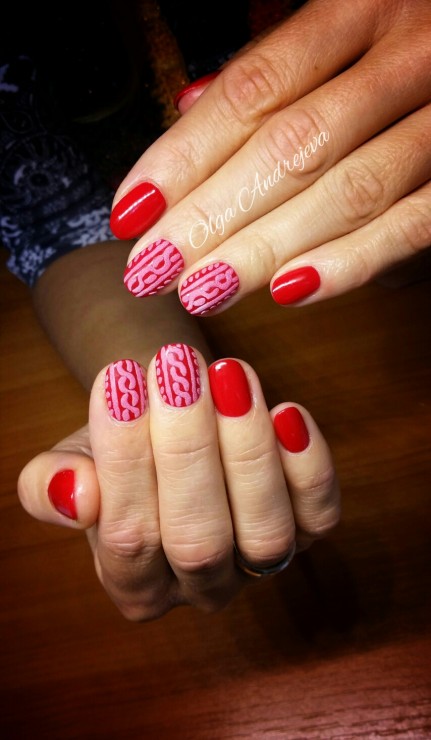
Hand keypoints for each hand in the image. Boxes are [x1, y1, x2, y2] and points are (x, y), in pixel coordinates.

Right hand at [18, 346, 339, 620]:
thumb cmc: (121, 451)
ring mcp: (260, 565)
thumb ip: (51, 485)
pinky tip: (287, 412)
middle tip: (175, 371)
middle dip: (187, 450)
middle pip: (198, 540)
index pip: (128, 538)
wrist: (171, 430)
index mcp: (135, 585)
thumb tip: (73, 493)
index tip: (119, 382)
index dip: (124, 460)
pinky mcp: (309, 532)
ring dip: (246, 450)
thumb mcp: (74, 462)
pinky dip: (308, 467)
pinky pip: (319, 514)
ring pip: (264, 532)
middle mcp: (202, 588)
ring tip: (228, 376)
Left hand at [110, 0, 430, 314]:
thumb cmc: (410, 44)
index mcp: (360, 9)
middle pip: (289, 146)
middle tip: (153, 268)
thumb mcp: (349, 28)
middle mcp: (406, 55)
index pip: (252, 90)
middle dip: (212, 215)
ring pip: (346, 190)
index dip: (183, 155)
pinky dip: (352, 261)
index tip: (132, 211)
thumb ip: (278, 70)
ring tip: (203, 289)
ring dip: (265, 248)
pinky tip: (290, 291)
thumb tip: (191, 105)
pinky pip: (412, 224)